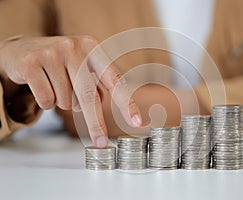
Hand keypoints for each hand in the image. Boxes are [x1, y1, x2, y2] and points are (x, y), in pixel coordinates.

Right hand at [0, 36, 141, 146]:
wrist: (22, 50)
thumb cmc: (60, 63)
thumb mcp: (81, 67)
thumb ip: (96, 84)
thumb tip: (103, 107)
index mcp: (92, 47)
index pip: (114, 80)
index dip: (126, 103)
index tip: (137, 121)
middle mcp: (74, 47)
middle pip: (89, 97)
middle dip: (95, 124)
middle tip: (100, 142)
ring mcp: (52, 53)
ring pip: (67, 101)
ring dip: (64, 103)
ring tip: (56, 86)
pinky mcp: (32, 63)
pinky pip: (47, 101)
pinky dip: (46, 102)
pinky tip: (42, 86)